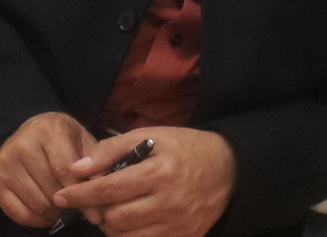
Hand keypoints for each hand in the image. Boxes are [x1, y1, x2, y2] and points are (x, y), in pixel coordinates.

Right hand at [0, 111, 96, 227]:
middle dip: (69, 204)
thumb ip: (94, 159)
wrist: (32, 130)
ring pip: (36, 204)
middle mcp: (24, 145)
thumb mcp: (82, 138)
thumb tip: (100, 184)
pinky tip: (49, 213)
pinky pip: (19, 213)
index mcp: (49, 130)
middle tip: (79, 207)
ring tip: (65, 208)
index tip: (95, 213)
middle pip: (51, 190)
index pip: (64, 169)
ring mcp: (7, 164)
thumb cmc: (63, 137)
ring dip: (55, 213)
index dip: (81, 192)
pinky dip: (37, 220)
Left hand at [53, 126, 235, 236]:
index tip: (62, 195)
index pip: (109, 188)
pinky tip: (129, 219)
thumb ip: (114, 149)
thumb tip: (79, 168)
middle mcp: (168, 201)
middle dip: (97, 208)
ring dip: (110, 223)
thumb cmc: (186, 147)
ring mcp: (175, 225)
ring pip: (124, 234)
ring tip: (113, 206)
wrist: (228, 170)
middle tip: (94, 198)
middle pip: (114, 216)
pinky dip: (127, 233)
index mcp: (161, 170)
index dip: (81, 193)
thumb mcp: (153, 136)